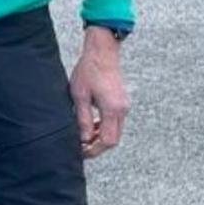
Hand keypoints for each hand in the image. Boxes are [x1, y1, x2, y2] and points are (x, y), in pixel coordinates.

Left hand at [70, 27, 129, 158]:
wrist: (102, 52)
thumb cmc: (88, 70)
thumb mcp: (79, 96)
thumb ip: (83, 119)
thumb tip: (83, 138)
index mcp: (112, 109)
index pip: (107, 140)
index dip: (94, 150)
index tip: (81, 152)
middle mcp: (122, 109)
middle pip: (113, 139)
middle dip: (97, 146)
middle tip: (81, 147)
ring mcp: (124, 106)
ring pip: (115, 131)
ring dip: (100, 137)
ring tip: (83, 137)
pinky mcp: (122, 102)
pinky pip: (115, 122)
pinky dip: (104, 128)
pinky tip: (91, 125)